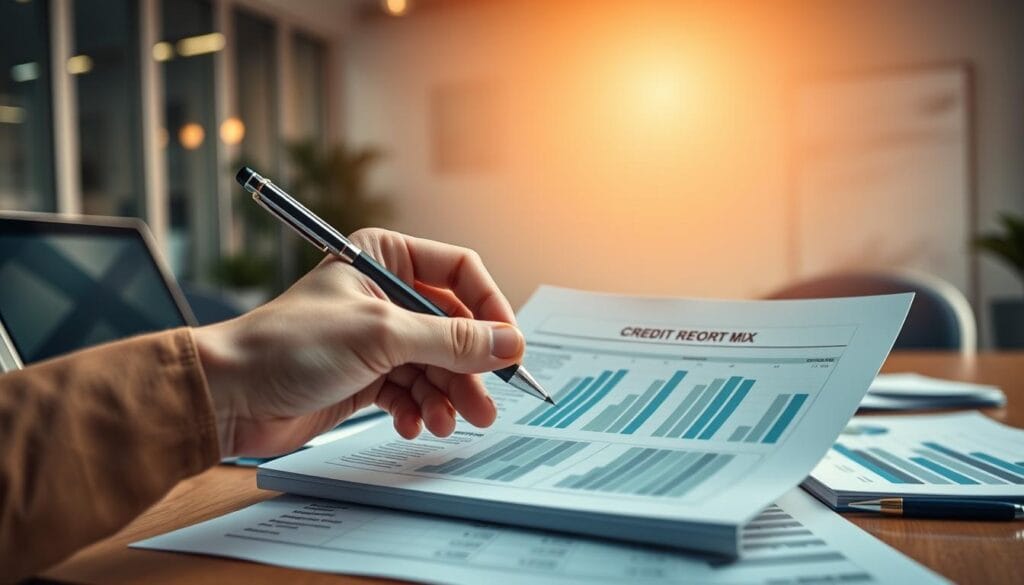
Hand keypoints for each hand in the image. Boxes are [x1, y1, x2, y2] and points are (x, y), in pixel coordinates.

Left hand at [194, 228, 523, 456]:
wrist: (230, 396)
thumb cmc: (287, 345)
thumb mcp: (380, 335)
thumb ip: (450, 339)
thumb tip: (507, 341)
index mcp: (385, 258)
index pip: (460, 273)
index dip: (489, 309)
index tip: (508, 347)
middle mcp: (385, 294)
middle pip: (453, 327)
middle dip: (468, 368)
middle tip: (484, 404)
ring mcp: (377, 338)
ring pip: (436, 364)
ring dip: (446, 396)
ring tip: (446, 422)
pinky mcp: (367, 376)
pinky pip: (412, 391)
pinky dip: (418, 409)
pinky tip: (414, 424)